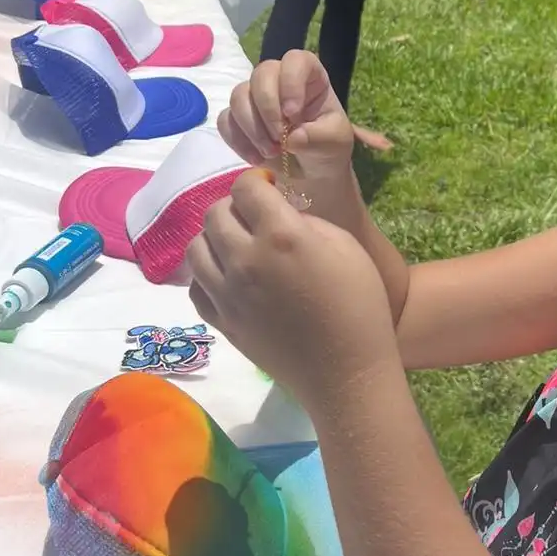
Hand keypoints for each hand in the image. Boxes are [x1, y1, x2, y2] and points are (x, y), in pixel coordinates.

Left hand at [186, 171, 398, 399]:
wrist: (347, 373)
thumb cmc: (360, 306)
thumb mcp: (346, 247)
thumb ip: (306, 221)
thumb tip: (278, 215)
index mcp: (281, 235)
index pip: (246, 187)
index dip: (257, 182)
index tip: (269, 191)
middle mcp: (245, 259)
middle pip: (215, 213)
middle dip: (235, 207)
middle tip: (256, 219)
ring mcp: (226, 293)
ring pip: (196, 247)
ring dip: (216, 238)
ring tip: (239, 247)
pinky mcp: (221, 322)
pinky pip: (196, 286)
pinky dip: (208, 275)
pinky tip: (231, 279)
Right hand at [218, 52, 354, 209]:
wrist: (312, 173)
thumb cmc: (327, 147)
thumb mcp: (335, 143)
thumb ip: (319, 137)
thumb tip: (293, 137)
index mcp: (309, 77)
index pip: (295, 60)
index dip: (291, 82)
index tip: (293, 114)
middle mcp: (280, 80)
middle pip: (261, 73)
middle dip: (268, 109)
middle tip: (281, 139)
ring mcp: (256, 98)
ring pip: (238, 96)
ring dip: (253, 128)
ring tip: (272, 152)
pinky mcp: (238, 119)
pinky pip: (225, 121)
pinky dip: (239, 142)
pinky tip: (257, 158)